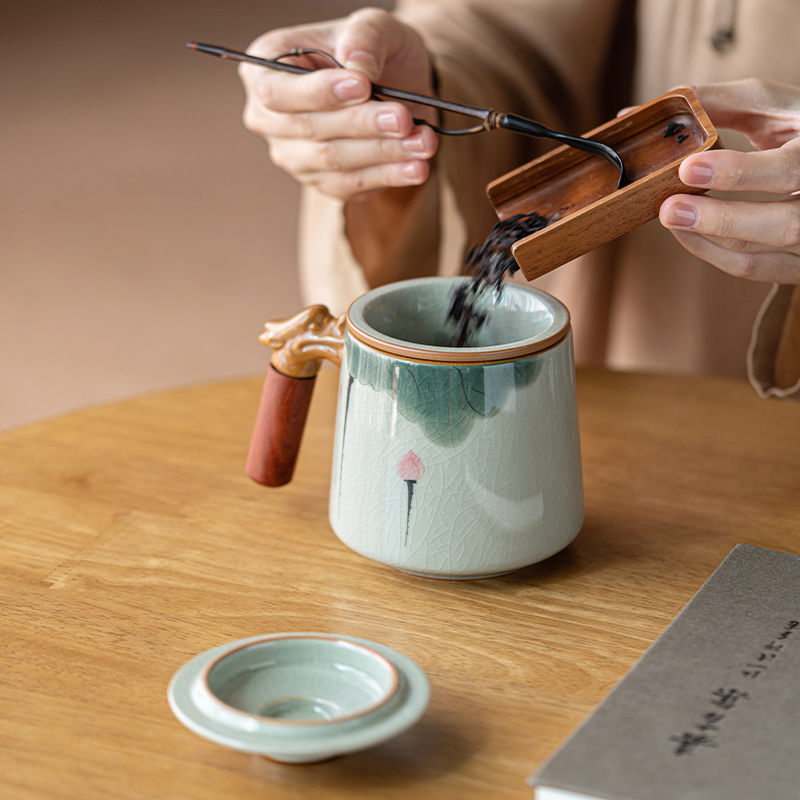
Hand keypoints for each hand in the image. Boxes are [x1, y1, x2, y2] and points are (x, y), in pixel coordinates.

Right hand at [239, 8, 437, 201]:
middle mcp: (271, 119)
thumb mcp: (375, 27)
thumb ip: (365, 37)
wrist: (398, 87)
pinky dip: (389, 177)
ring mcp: (296, 156)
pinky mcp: (324, 183)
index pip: (275, 91)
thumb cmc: (373, 51)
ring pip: (334, 162)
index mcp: (265, 69)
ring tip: (424, 142)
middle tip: (404, 118)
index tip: (362, 86)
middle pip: (310, 130)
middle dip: (362, 125)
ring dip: (383, 154)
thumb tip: (358, 68)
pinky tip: (417, 167)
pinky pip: (352, 185)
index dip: (317, 93)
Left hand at [659, 79, 799, 282]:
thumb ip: (717, 104)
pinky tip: (685, 232)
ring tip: (670, 215)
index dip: (740, 173)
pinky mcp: (797, 264)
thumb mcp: (769, 106)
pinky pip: (753, 268)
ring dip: (707, 237)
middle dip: (721, 219)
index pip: (790, 168)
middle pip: (783, 225)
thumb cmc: (796, 127)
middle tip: (669, 209)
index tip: (688, 168)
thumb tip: (635, 112)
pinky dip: (713, 252)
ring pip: (760, 253)